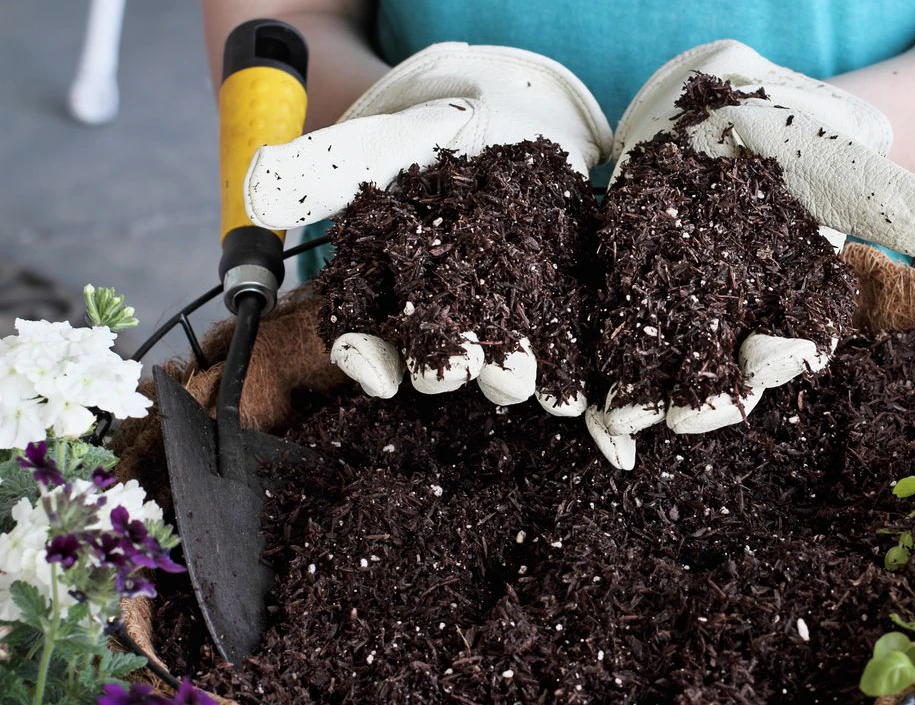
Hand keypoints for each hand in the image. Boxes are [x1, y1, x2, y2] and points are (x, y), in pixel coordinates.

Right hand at [244, 43, 611, 413]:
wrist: (515, 116)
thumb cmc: (435, 131)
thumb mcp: (382, 141)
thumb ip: (326, 167)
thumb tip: (259, 191)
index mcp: (388, 293)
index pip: (362, 342)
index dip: (366, 362)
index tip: (381, 375)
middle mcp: (443, 322)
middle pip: (437, 367)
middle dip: (450, 371)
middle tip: (467, 363)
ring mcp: (503, 325)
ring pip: (502, 372)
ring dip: (511, 379)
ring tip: (521, 373)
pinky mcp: (558, 316)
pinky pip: (564, 358)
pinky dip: (574, 385)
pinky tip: (586, 406)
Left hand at [584, 40, 914, 468]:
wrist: (724, 117)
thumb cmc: (795, 135)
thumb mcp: (838, 155)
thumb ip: (883, 194)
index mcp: (800, 303)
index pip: (797, 346)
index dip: (778, 359)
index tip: (757, 360)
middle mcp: (746, 323)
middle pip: (726, 377)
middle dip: (700, 401)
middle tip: (673, 416)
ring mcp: (689, 315)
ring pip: (669, 371)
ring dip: (644, 400)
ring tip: (618, 420)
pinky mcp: (638, 294)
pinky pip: (620, 339)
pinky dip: (603, 368)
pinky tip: (582, 395)